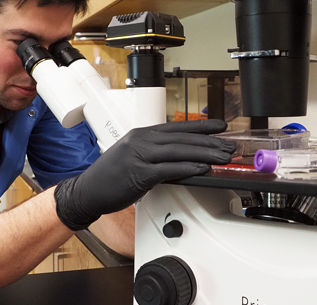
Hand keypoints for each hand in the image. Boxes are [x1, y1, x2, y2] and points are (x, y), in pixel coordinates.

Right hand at [54, 119, 234, 230]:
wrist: (88, 191)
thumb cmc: (110, 177)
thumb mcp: (133, 156)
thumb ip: (156, 153)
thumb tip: (182, 157)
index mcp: (142, 134)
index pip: (177, 127)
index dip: (201, 126)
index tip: (220, 126)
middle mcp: (141, 141)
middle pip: (182, 138)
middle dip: (209, 141)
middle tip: (229, 145)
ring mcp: (139, 156)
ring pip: (179, 151)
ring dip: (204, 153)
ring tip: (222, 157)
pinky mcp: (139, 173)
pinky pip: (168, 169)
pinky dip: (187, 168)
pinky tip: (201, 169)